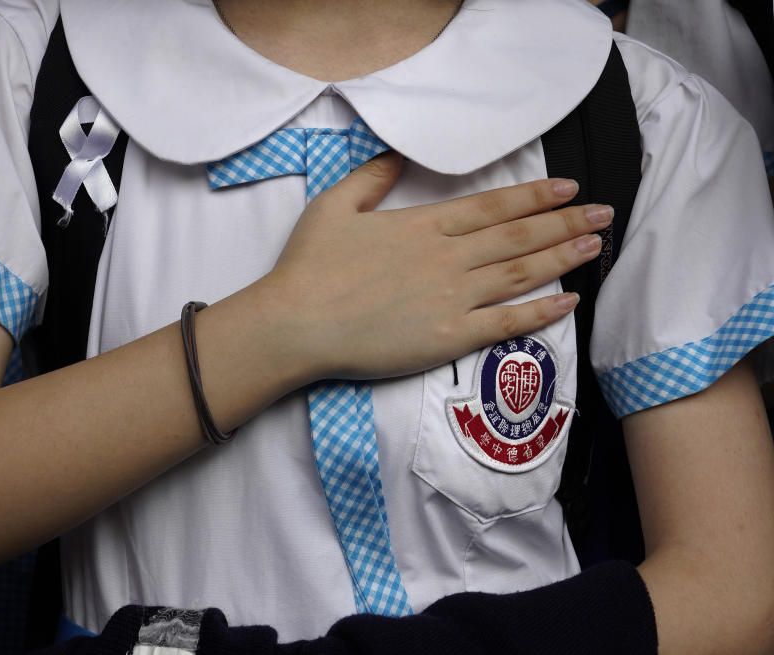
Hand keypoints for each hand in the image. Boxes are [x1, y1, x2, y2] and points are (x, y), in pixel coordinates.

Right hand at [265, 151, 611, 380]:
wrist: (297, 323)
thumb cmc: (310, 266)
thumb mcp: (334, 205)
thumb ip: (370, 177)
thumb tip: (397, 156)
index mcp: (424, 224)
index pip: (493, 206)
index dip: (535, 196)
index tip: (568, 189)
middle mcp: (448, 257)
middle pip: (519, 236)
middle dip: (566, 222)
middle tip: (604, 213)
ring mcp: (453, 298)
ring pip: (521, 273)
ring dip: (563, 257)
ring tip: (595, 246)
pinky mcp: (449, 337)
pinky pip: (506, 323)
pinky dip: (541, 311)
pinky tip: (568, 300)